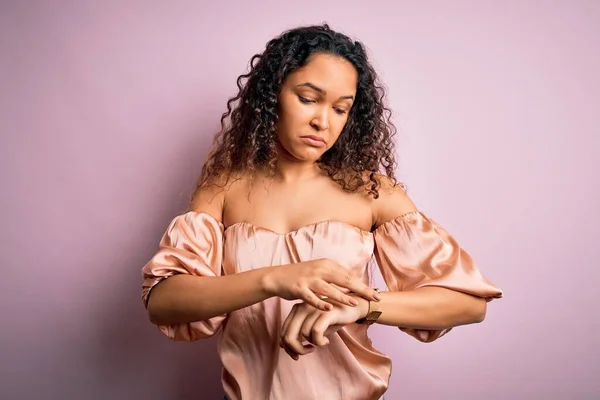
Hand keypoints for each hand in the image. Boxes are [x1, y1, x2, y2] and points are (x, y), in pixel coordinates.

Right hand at [262, 258, 380, 310]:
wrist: (277, 276)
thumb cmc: (301, 276)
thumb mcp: (320, 272)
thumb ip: (335, 277)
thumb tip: (354, 283)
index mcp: (327, 264)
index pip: (349, 275)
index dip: (363, 285)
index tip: (376, 293)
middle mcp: (319, 269)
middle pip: (344, 280)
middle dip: (361, 289)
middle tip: (375, 298)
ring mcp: (308, 279)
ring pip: (328, 288)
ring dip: (342, 296)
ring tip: (354, 303)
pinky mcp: (298, 288)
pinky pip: (311, 297)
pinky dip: (320, 303)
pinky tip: (329, 309)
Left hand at [279, 296, 369, 359]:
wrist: (353, 306)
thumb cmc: (331, 318)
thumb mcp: (313, 326)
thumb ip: (298, 334)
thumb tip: (284, 347)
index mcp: (296, 310)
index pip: (283, 332)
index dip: (288, 348)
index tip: (298, 354)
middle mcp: (302, 307)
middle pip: (288, 336)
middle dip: (296, 349)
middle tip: (308, 351)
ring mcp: (313, 309)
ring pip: (303, 335)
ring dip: (312, 344)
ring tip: (321, 342)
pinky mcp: (325, 312)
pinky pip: (316, 332)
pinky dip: (319, 341)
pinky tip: (326, 341)